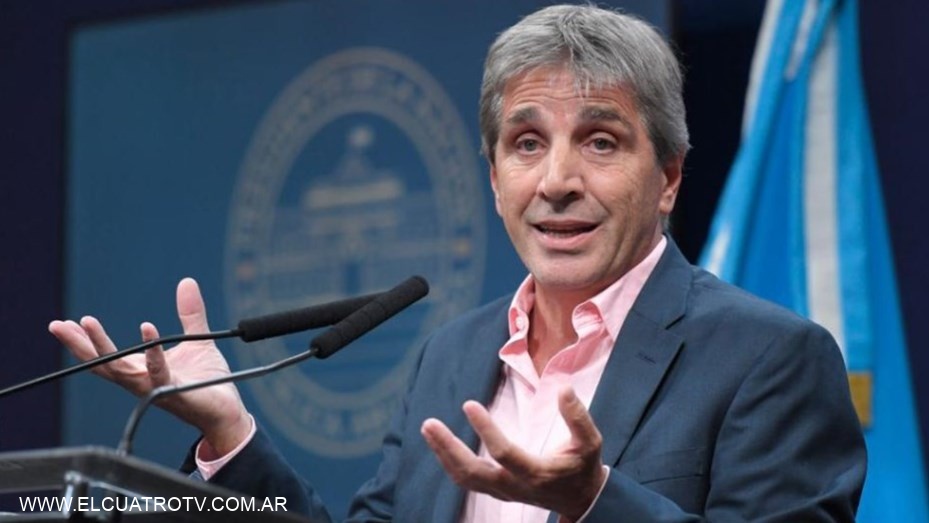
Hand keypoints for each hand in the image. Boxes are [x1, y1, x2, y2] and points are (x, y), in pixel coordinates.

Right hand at [48, 277, 250, 454]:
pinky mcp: (178, 394)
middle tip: (59, 325)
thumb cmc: (208, 382)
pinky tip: (147, 329)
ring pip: (122, 369)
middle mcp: (143, 381)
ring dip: (103, 346)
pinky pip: (160, 374)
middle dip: (79, 344)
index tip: (63, 324)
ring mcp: (157, 389)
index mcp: (141, 370)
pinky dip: (153, 353)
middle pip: (102, 364)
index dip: (83, 342)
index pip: (105, 357)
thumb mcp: (197, 340)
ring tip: (87, 323)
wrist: (228, 411)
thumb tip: (186, 281)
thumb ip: (189, 314)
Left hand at [420, 387, 606, 520]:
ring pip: (465, 479)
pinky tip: (440, 444)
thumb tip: (564, 388)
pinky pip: (468, 480)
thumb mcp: (590, 442)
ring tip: (429, 429)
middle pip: (473, 473)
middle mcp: (515, 486)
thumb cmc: (583, 466)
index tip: (468, 404)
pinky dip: (451, 463)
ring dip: (443, 454)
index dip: (485, 430)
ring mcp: (504, 492)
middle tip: (429, 423)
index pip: (504, 453)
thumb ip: (577, 416)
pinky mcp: (498, 491)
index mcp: (537, 473)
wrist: (581, 499)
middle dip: (448, 449)